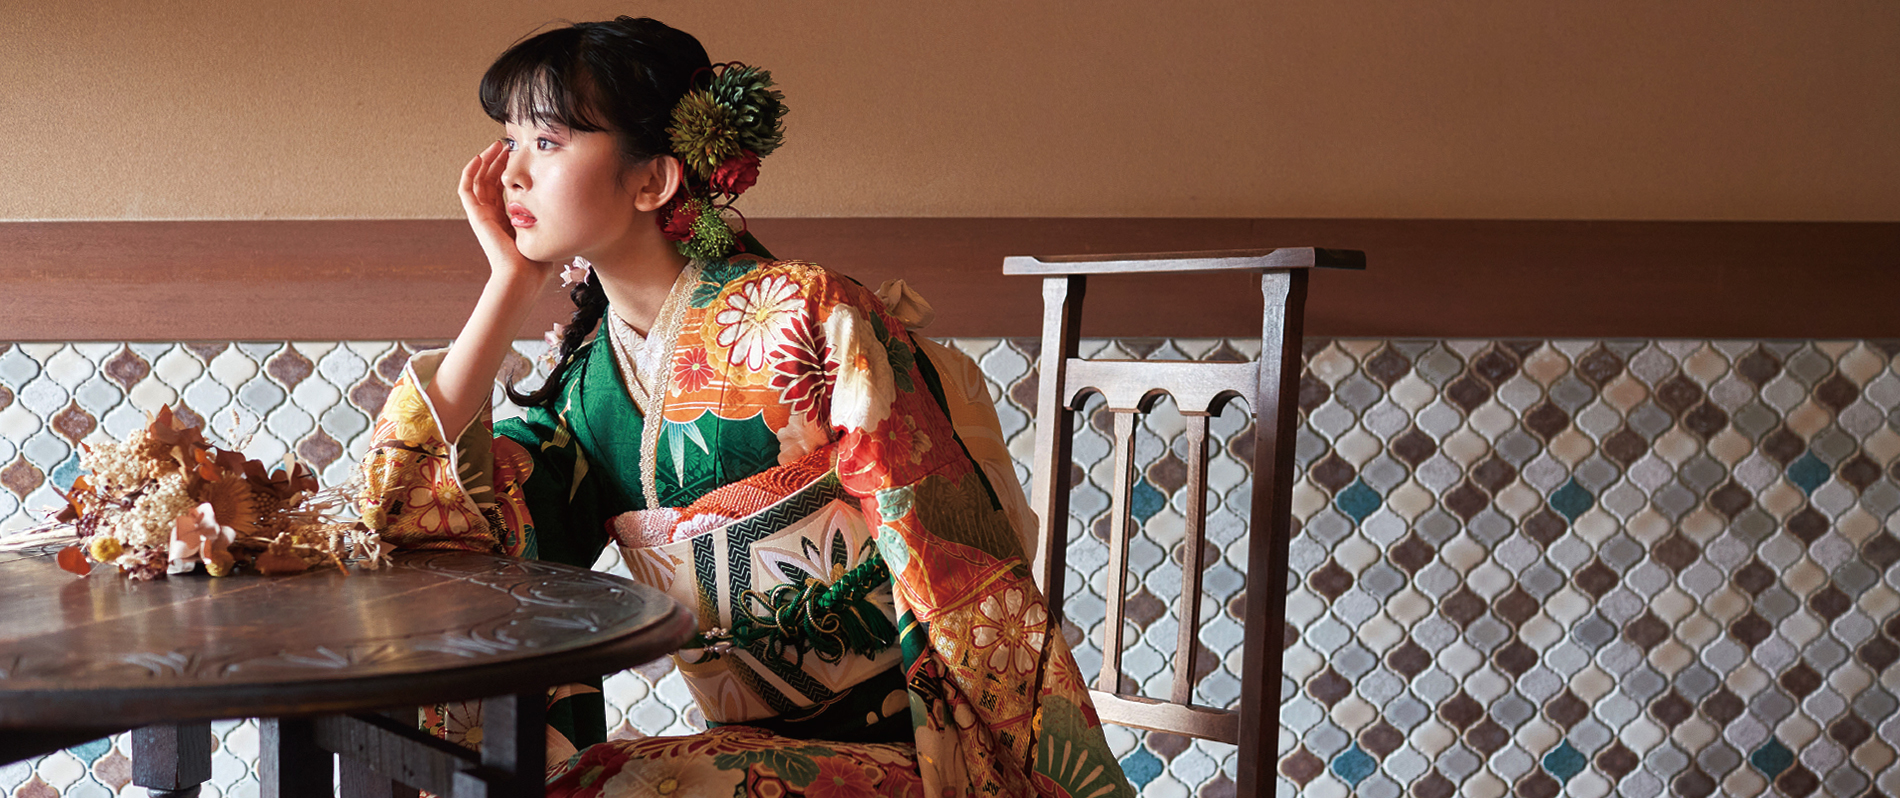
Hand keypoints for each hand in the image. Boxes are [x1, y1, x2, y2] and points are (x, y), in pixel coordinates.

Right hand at [458, 141, 547, 280]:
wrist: (523, 275)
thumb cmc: (537, 261)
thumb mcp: (546, 232)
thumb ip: (548, 218)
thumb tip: (566, 203)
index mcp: (507, 219)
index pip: (503, 187)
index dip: (508, 169)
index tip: (519, 154)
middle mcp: (492, 215)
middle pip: (490, 180)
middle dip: (498, 160)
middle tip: (507, 143)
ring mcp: (482, 215)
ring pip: (478, 180)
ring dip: (485, 160)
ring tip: (497, 145)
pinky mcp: (475, 216)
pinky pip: (466, 188)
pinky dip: (470, 171)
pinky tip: (479, 157)